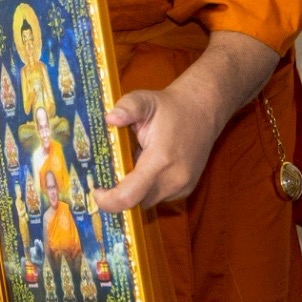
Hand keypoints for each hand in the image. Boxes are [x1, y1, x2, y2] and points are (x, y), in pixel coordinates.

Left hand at [92, 82, 219, 211]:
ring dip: (135, 190)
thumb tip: (110, 118)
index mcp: (160, 160)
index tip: (96, 190)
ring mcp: (183, 187)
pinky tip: (147, 167)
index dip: (109, 201)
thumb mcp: (145, 100)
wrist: (204, 110)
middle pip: (136, 202)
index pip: (129, 196)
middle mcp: (173, 179)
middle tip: (109, 173)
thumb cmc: (170, 107)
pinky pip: (159, 197)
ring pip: (147, 201)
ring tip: (132, 164)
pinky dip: (148, 188)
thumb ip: (127, 107)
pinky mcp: (187, 189)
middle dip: (119, 193)